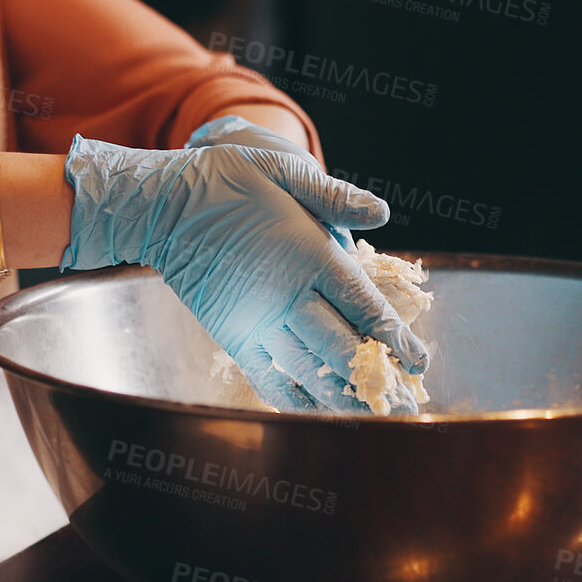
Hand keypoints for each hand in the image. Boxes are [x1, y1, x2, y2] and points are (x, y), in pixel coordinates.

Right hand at [61, 135, 425, 412]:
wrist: (162, 205)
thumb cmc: (228, 178)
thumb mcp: (284, 168)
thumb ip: (334, 195)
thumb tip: (383, 213)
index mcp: (309, 255)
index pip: (364, 307)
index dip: (395, 338)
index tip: (419, 360)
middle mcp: (286, 295)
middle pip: (343, 348)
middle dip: (377, 377)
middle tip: (405, 402)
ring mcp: (257, 321)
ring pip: (310, 370)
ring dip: (343, 395)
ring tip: (372, 413)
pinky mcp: (232, 335)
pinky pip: (269, 377)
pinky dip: (295, 398)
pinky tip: (318, 412)